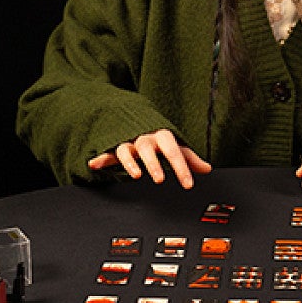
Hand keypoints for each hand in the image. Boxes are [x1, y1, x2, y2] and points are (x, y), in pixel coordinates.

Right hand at [87, 128, 211, 188]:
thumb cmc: (158, 138)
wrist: (136, 119)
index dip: (181, 167)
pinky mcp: (115, 148)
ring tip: (136, 175)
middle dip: (154, 163)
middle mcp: (145, 138)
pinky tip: (94, 164)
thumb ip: (189, 158)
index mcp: (162, 136)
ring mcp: (129, 142)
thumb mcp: (175, 146)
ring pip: (127, 149)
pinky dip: (101, 159)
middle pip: (148, 148)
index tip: (188, 184)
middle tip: (160, 180)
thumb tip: (207, 168)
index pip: (173, 150)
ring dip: (130, 162)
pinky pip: (108, 153)